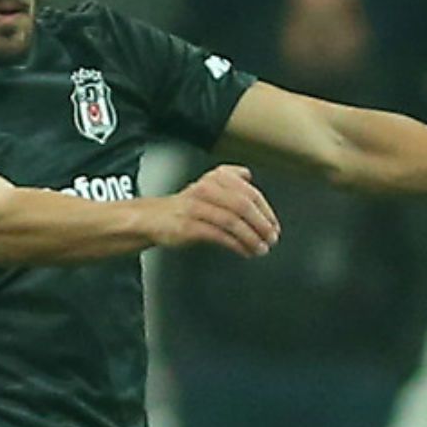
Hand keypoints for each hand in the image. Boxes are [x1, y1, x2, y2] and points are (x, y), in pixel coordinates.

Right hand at [146, 164, 279, 257]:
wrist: (152, 218)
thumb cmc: (184, 206)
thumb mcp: (206, 186)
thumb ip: (227, 178)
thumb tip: (248, 175)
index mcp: (215, 178)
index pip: (249, 193)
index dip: (266, 211)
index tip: (274, 226)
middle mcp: (206, 189)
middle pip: (243, 205)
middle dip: (262, 224)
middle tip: (271, 238)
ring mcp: (196, 207)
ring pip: (232, 221)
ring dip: (251, 238)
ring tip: (261, 248)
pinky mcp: (189, 226)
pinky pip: (219, 235)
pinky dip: (236, 245)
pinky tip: (245, 252)